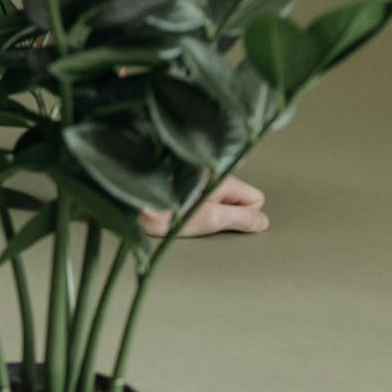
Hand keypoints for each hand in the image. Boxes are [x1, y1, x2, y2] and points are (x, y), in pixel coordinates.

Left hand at [139, 173, 268, 237]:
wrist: (127, 200)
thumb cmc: (165, 211)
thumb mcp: (209, 220)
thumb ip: (241, 219)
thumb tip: (263, 222)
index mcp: (222, 177)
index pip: (256, 198)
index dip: (242, 215)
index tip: (219, 219)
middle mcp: (212, 170)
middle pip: (238, 196)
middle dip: (226, 212)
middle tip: (200, 216)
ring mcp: (197, 173)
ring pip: (219, 196)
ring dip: (208, 208)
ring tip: (184, 212)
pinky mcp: (182, 178)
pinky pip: (203, 193)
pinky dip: (194, 202)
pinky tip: (176, 207)